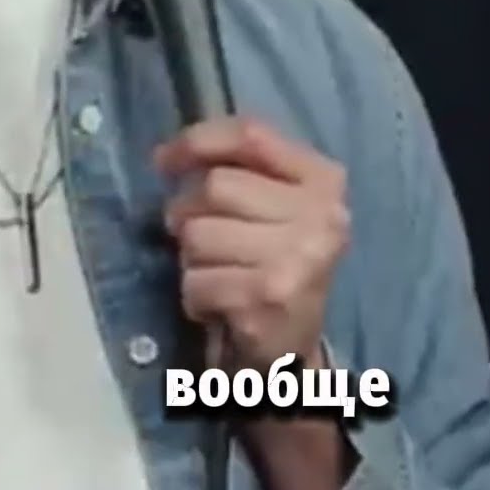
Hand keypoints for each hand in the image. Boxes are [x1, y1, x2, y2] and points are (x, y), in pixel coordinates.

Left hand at [154, 115, 354, 489]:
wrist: (292, 354)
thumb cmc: (273, 266)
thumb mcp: (275, 207)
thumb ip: (241, 168)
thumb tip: (167, 157)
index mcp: (325, 181)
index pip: (252, 135)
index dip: (198, 141)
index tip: (164, 161)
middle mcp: (322, 216)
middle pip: (216, 186)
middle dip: (190, 215)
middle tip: (200, 242)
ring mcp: (299, 259)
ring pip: (198, 234)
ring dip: (192, 261)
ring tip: (219, 276)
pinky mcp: (269, 298)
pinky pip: (196, 280)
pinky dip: (195, 296)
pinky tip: (220, 304)